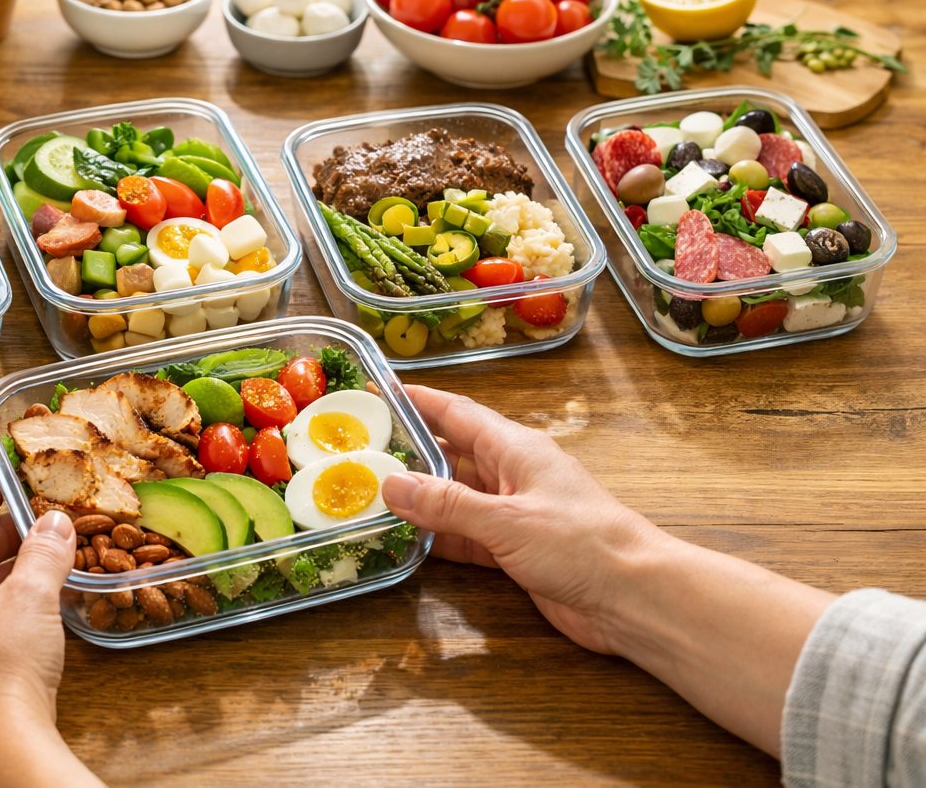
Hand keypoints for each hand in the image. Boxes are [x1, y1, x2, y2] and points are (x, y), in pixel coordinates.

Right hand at [382, 385, 666, 654]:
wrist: (634, 598)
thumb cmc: (582, 544)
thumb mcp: (508, 520)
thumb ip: (448, 504)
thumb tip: (390, 483)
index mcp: (515, 449)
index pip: (456, 413)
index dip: (417, 400)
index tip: (376, 390)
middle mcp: (511, 474)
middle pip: (449, 455)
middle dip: (407, 451)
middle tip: (355, 450)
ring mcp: (513, 514)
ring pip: (453, 498)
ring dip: (417, 499)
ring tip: (366, 494)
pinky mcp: (514, 551)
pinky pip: (464, 536)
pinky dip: (437, 537)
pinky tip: (404, 539)